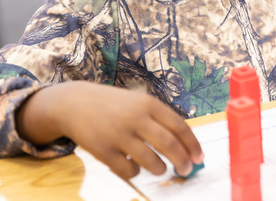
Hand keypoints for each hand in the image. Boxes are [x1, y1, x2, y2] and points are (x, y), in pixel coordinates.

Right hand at [16, 82, 202, 182]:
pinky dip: (136, 173)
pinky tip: (133, 166)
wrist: (74, 103)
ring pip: (151, 162)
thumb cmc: (115, 106)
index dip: (193, 144)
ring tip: (160, 168)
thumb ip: (160, 120)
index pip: (179, 126)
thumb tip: (186, 146)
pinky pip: (129, 171)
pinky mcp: (103, 151)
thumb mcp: (138, 103)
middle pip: (169, 145)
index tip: (200, 157)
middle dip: (183, 161)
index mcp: (148, 103)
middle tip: (187, 170)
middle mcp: (135, 118)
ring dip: (160, 169)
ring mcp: (118, 135)